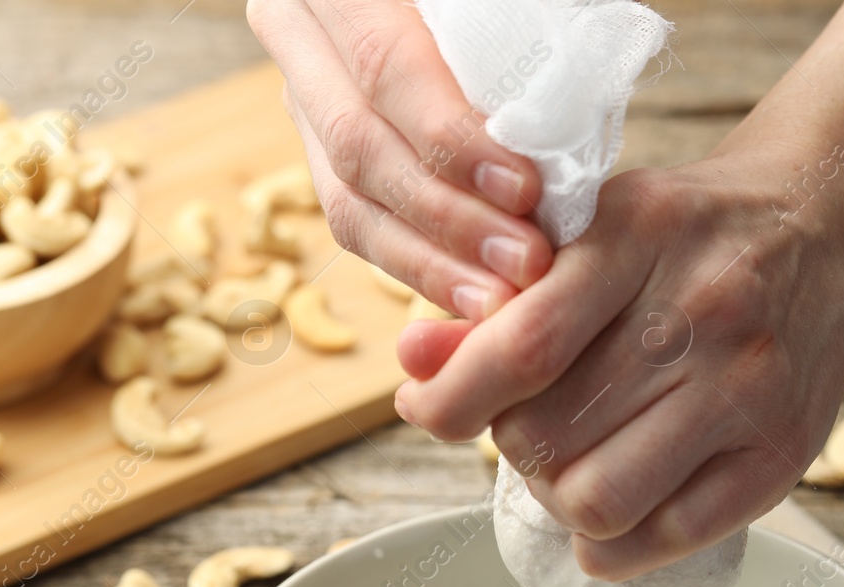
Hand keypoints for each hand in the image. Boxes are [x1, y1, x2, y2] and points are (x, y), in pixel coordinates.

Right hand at [247, 0, 554, 317]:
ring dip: (432, 262)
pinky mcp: (321, 158)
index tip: (524, 188)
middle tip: (527, 259)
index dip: (452, 137)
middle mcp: (297, 41)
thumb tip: (547, 122)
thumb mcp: (492, 1)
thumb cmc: (493, 3)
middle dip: (450, 217)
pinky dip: (419, 269)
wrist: (441, 12)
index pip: (386, 68)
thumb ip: (504, 38)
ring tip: (502, 298)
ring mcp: (302, 105)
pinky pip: (358, 227)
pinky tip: (472, 300)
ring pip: (349, 203)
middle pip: (360, 147)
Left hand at [393, 149, 843, 580]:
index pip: (520, 350)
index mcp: (639, 237)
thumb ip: (496, 302)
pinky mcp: (782, 454)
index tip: (428, 410)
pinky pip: (664, 540)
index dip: (452, 400)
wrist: (827, 220)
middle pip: (545, 438)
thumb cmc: (687, 234)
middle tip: (527, 424)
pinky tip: (609, 511)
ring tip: (571, 464)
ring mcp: (748, 390)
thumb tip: (414, 363)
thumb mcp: (588, 233)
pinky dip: (612, 545)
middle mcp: (702, 313)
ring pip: (596, 500)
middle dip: (510, 445)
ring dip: (556, 498)